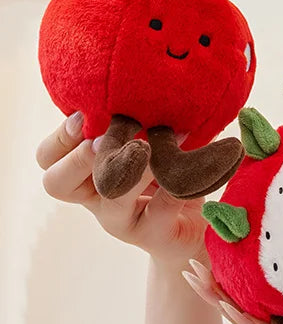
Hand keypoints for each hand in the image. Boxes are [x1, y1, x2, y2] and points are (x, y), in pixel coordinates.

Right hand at [36, 111, 206, 268]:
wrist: (194, 229)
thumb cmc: (166, 179)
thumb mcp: (146, 148)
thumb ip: (135, 126)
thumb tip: (142, 88)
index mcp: (86, 175)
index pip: (48, 158)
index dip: (61, 137)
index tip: (86, 116)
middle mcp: (97, 199)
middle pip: (56, 184)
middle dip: (80, 156)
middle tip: (109, 138)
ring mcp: (122, 221)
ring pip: (111, 197)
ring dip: (131, 167)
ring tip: (149, 147)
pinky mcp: (155, 234)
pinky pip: (162, 207)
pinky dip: (177, 184)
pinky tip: (192, 169)